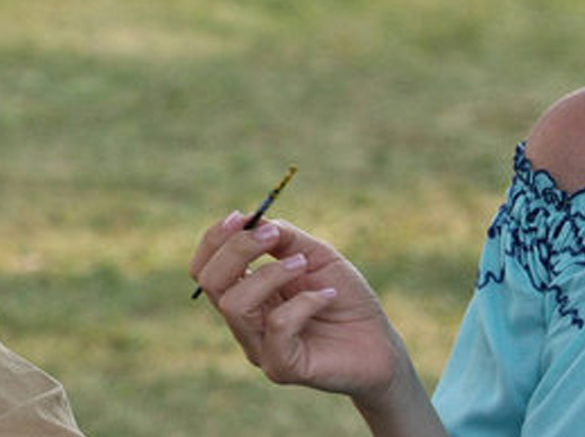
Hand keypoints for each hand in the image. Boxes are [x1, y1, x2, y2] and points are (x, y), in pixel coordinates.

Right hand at [187, 213, 411, 401]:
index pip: (205, 268)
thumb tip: (254, 222)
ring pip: (235, 305)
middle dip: (237, 250)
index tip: (240, 217)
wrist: (379, 342)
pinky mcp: (281, 367)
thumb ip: (283, 237)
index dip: (215, 239)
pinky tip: (328, 295)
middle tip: (273, 236)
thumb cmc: (344, 297)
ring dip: (270, 274)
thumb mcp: (314, 255)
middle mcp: (245, 322)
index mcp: (245, 293)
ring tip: (303, 265)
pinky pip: (278, 327)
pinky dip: (303, 302)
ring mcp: (259, 347)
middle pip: (210, 282)